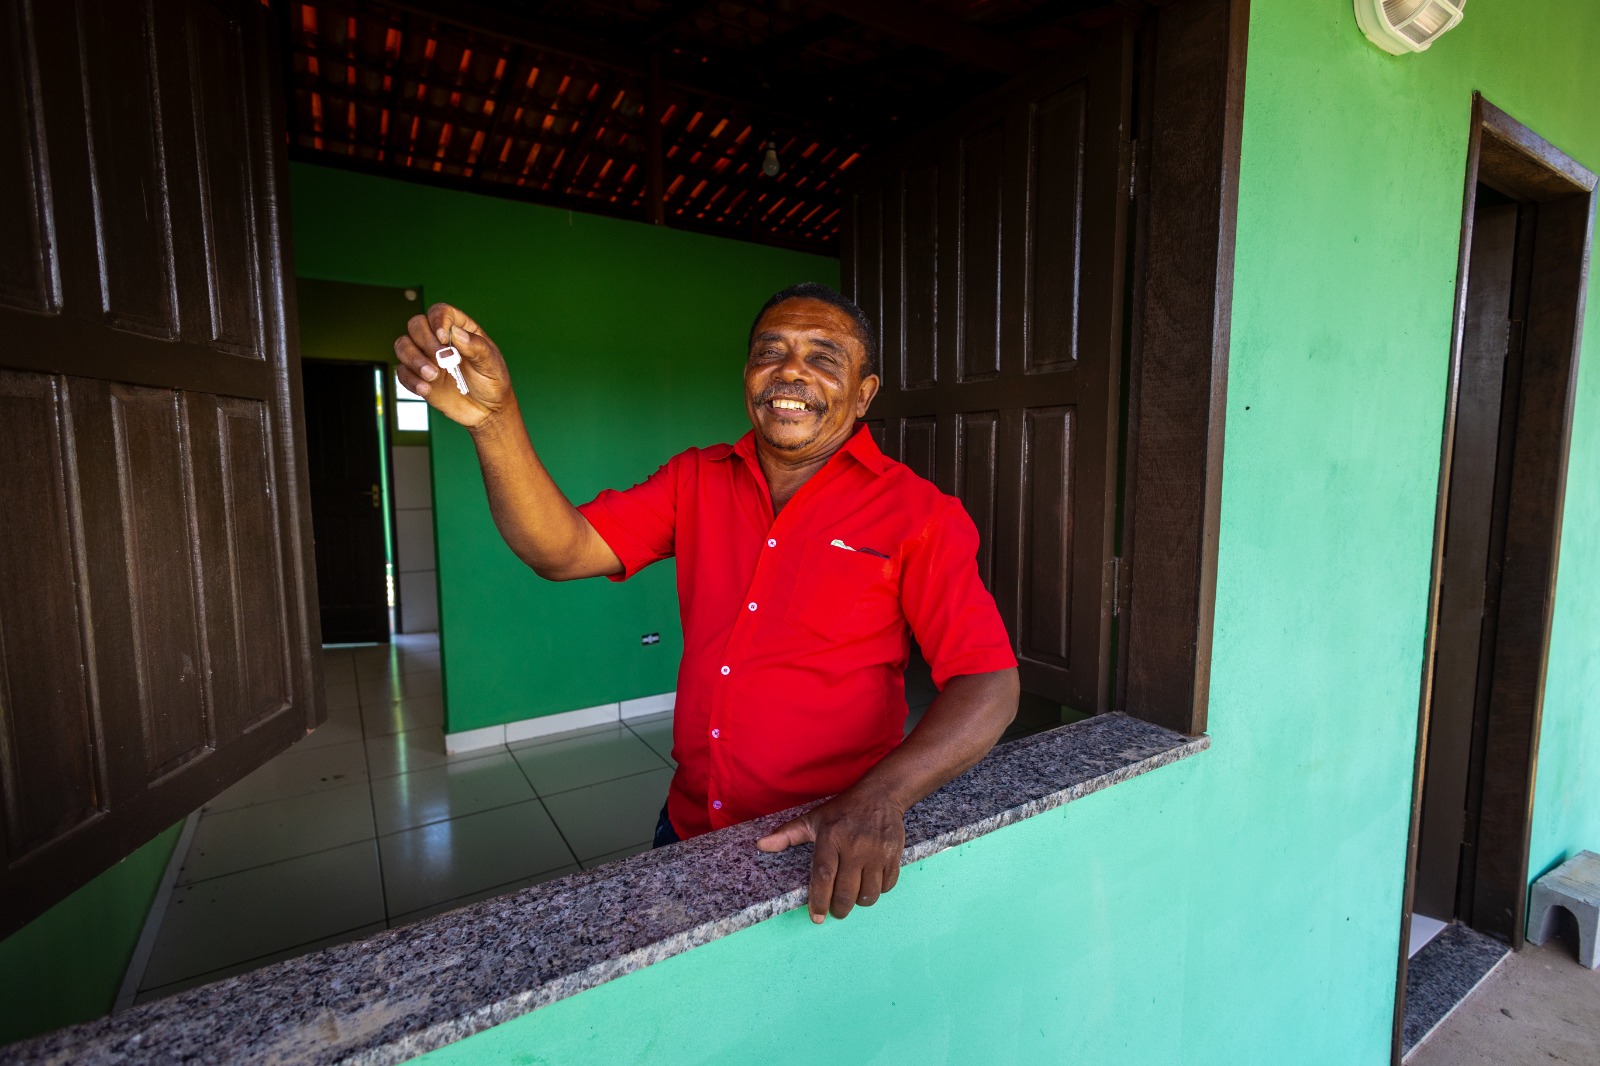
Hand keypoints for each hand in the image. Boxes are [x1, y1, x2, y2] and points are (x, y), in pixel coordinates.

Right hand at [393, 303, 512, 429]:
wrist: (486, 411)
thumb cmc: (492, 382)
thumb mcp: (491, 364)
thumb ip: (476, 347)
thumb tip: (456, 333)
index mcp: (459, 328)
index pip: (440, 311)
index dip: (438, 320)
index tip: (444, 338)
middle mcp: (438, 339)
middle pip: (416, 325)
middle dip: (426, 342)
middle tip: (442, 361)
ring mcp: (426, 357)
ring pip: (403, 345)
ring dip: (414, 359)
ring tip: (433, 376)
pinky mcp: (417, 376)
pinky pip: (402, 372)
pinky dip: (411, 380)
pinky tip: (426, 389)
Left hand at [756, 789, 905, 922]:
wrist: (880, 795)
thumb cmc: (843, 811)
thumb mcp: (813, 819)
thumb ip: (787, 835)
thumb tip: (761, 845)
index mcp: (831, 838)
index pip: (823, 876)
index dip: (819, 900)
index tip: (816, 917)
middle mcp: (855, 846)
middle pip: (846, 892)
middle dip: (839, 909)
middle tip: (836, 911)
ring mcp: (877, 851)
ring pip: (869, 894)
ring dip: (859, 902)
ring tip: (853, 896)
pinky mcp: (894, 855)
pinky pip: (887, 885)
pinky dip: (879, 891)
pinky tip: (870, 883)